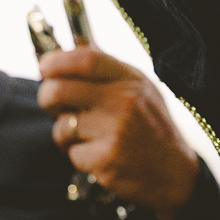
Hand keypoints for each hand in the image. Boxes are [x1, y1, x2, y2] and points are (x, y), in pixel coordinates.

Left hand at [38, 46, 199, 219]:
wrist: (175, 174)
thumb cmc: (152, 128)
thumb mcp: (140, 89)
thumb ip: (108, 70)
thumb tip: (74, 45)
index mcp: (130, 80)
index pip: (85, 59)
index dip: (56, 61)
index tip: (44, 67)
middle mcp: (124, 102)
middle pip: (59, 90)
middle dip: (46, 98)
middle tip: (52, 105)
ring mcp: (116, 132)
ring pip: (62, 126)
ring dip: (66, 134)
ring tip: (87, 137)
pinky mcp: (107, 161)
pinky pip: (73, 154)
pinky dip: (80, 157)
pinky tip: (99, 156)